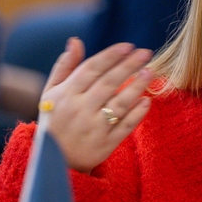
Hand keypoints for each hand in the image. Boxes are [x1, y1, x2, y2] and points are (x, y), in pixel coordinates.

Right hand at [40, 38, 154, 172]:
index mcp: (66, 94)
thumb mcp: (51, 92)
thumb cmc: (54, 120)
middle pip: (109, 83)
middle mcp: (80, 109)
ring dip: (137, 86)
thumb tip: (76, 41)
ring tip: (150, 72)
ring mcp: (94, 127)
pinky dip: (137, 113)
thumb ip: (64, 66)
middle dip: (129, 65)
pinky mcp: (106, 144)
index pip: (92, 69)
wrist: (52, 160)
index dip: (111, 56)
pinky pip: (125, 126)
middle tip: (145, 53)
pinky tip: (146, 100)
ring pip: (120, 103)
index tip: (128, 46)